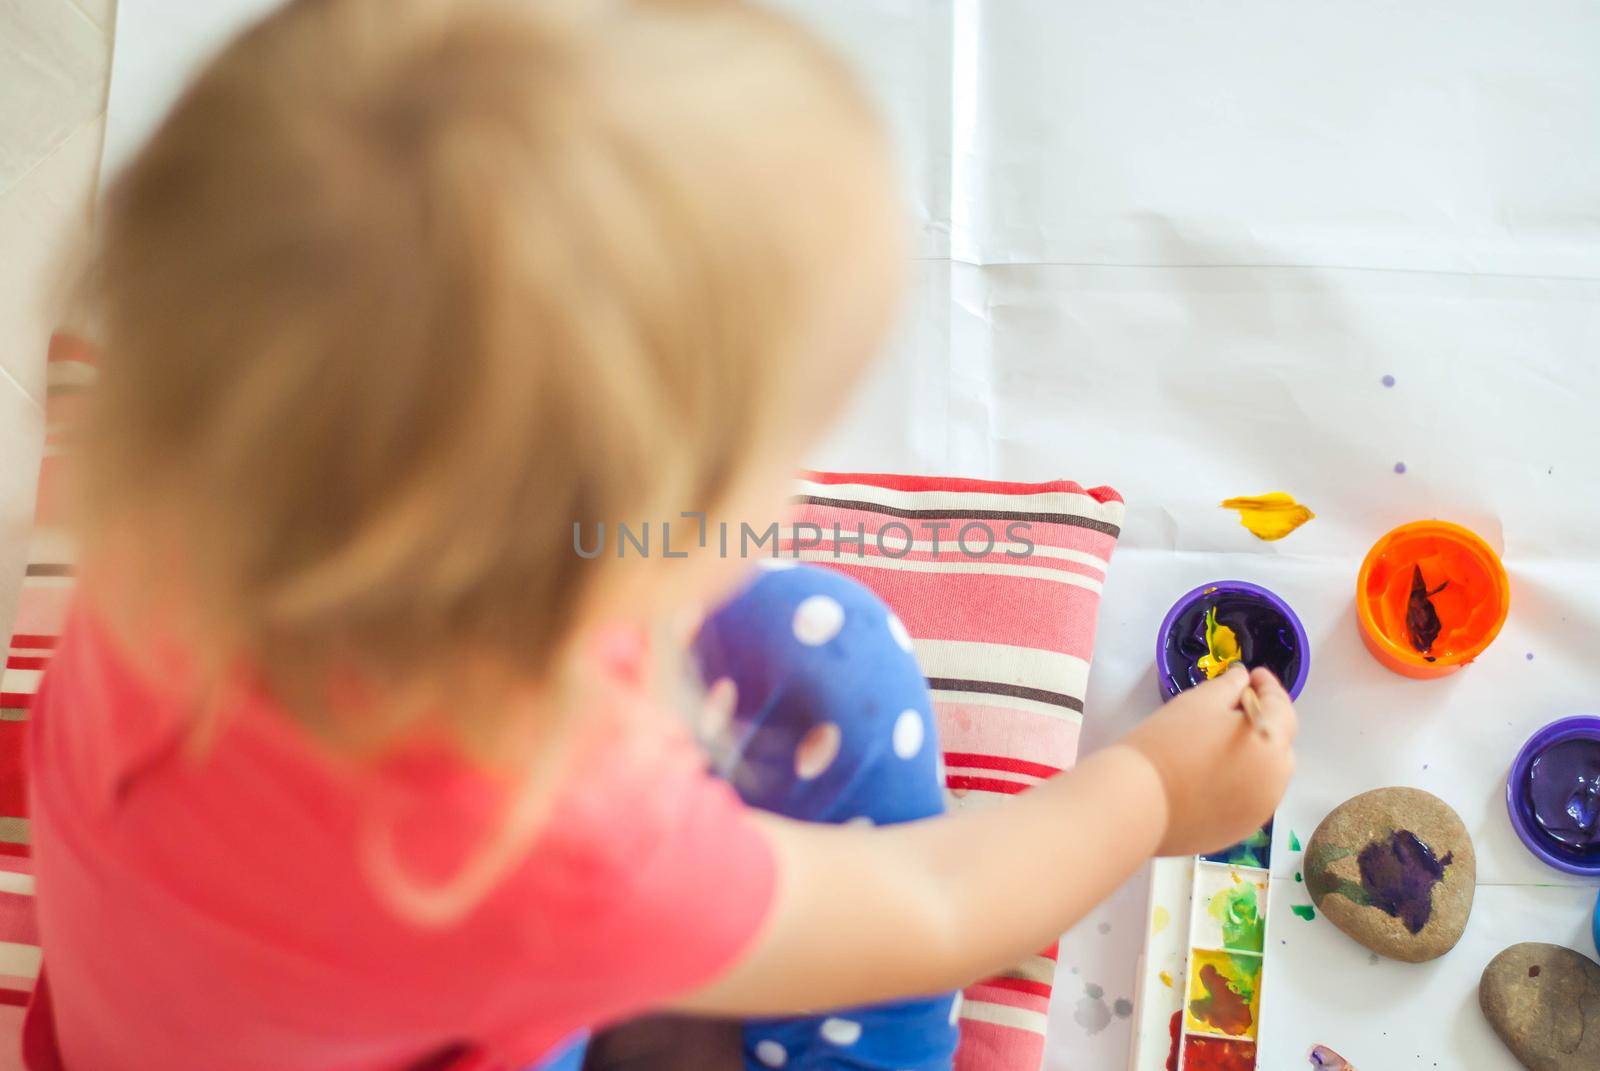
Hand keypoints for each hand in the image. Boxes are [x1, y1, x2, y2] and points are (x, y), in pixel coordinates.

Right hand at [1120, 664, 1296, 857]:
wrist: (1135, 802)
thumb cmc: (1167, 743)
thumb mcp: (1199, 702)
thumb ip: (1230, 687)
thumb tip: (1244, 680)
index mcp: (1271, 746)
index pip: (1281, 709)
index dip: (1268, 687)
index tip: (1253, 675)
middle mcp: (1275, 782)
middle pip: (1278, 746)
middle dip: (1263, 724)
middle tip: (1233, 711)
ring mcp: (1258, 812)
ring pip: (1264, 776)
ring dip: (1251, 757)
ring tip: (1220, 746)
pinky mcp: (1238, 832)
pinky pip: (1246, 799)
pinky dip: (1237, 784)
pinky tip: (1209, 777)